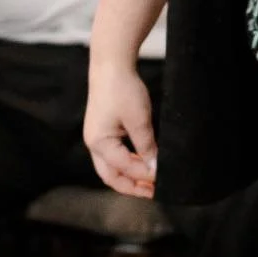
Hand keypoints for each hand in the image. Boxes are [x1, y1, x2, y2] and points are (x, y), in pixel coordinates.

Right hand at [85, 62, 156, 196]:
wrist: (111, 64)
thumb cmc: (122, 89)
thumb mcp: (139, 120)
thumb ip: (147, 146)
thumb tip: (155, 167)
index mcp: (99, 143)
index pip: (125, 168)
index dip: (145, 176)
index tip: (163, 179)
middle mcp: (94, 144)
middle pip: (111, 176)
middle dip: (131, 187)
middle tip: (153, 192)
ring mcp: (97, 137)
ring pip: (112, 167)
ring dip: (131, 175)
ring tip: (151, 180)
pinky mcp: (104, 130)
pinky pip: (115, 155)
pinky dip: (129, 162)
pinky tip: (144, 162)